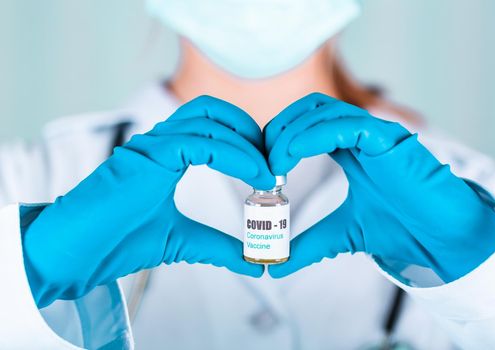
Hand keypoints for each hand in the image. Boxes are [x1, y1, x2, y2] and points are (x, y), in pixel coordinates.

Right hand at [23, 95, 274, 307]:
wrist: (77, 254)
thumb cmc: (119, 242)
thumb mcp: (183, 241)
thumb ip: (218, 246)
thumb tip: (253, 262)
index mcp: (166, 154)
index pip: (213, 125)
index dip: (245, 140)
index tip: (269, 172)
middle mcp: (159, 141)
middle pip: (213, 111)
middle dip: (250, 131)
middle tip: (273, 164)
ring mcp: (151, 145)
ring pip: (209, 120)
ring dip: (246, 143)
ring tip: (269, 173)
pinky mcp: (147, 156)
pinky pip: (200, 142)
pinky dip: (234, 155)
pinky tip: (255, 176)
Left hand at [264, 93, 494, 281]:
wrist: (440, 240)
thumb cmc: (400, 230)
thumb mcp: (340, 235)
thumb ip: (307, 245)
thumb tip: (274, 266)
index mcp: (351, 149)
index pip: (306, 125)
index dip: (280, 138)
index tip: (263, 166)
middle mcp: (362, 135)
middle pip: (309, 109)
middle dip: (280, 129)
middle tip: (264, 160)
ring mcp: (375, 133)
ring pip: (322, 112)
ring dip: (291, 133)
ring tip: (274, 163)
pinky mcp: (388, 138)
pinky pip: (344, 125)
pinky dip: (312, 135)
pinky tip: (293, 155)